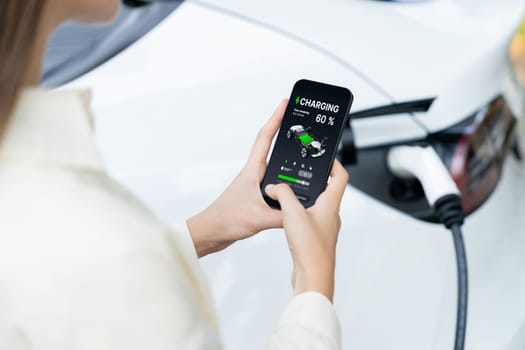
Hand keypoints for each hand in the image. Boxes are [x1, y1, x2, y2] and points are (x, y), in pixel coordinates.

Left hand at [187, 100, 287, 257]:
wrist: (211, 233)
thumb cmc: (225, 220)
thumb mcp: (259, 218)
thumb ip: (283, 216)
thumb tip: (301, 212)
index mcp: (252, 171)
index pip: (265, 138)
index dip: (275, 118)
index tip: (285, 104)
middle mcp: (253, 174)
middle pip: (270, 146)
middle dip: (284, 130)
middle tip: (298, 120)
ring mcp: (254, 184)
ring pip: (275, 165)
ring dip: (286, 155)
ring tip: (301, 147)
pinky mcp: (256, 197)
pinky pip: (275, 183)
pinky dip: (286, 180)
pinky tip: (294, 186)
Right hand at [265, 160, 348, 301]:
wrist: (313, 276)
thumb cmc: (311, 248)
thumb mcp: (293, 213)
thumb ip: (283, 194)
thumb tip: (274, 186)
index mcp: (330, 204)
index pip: (340, 176)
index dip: (334, 163)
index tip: (325, 156)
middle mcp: (330, 215)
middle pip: (329, 190)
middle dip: (315, 180)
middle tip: (302, 173)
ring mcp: (324, 227)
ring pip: (317, 205)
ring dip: (305, 197)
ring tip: (289, 194)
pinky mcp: (316, 238)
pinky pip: (309, 220)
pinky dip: (300, 214)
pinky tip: (287, 218)